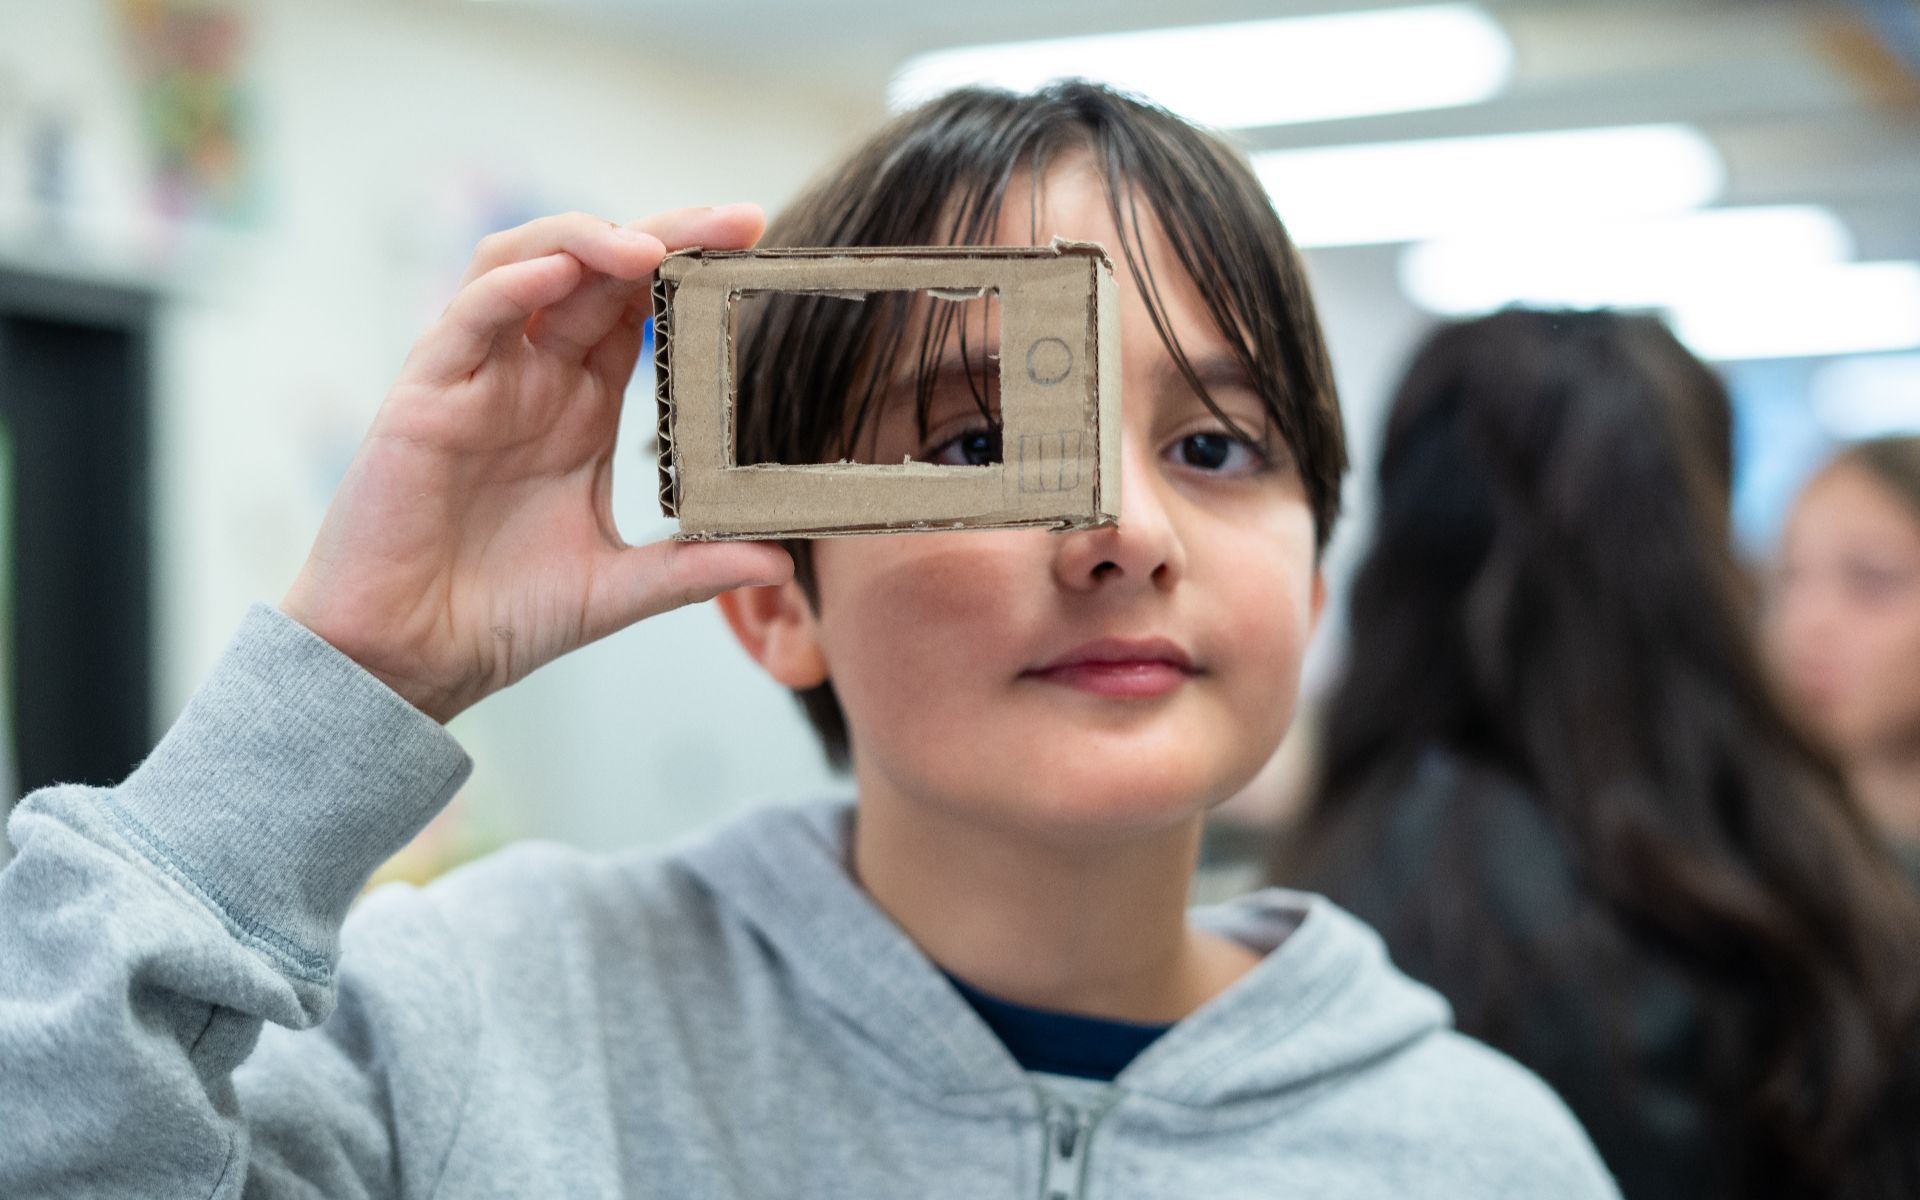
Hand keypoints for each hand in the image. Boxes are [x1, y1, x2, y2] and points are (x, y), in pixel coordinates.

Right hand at [279, 207, 792, 722]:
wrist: (411, 660)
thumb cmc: (502, 616)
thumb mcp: (618, 588)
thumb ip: (694, 568)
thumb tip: (782, 559)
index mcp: (580, 405)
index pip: (639, 308)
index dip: (689, 268)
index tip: (755, 244)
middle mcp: (532, 378)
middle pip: (596, 269)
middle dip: (664, 233)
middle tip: (735, 221)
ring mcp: (477, 381)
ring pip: (522, 265)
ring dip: (585, 240)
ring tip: (650, 246)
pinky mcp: (423, 400)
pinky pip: (464, 321)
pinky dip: (510, 288)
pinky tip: (558, 276)